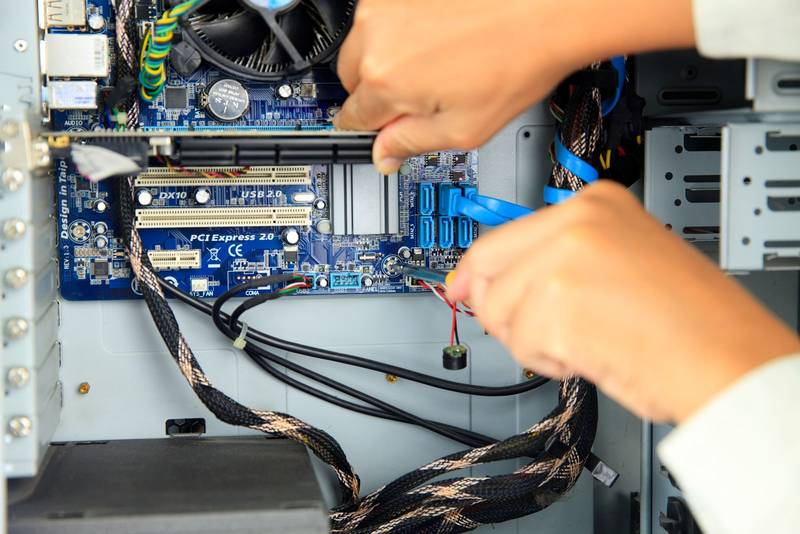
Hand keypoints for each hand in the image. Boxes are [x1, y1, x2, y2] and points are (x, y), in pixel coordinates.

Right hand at [335, 0, 695, 173]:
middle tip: (423, 101)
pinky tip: (440, 43)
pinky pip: (385, 22)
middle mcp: (376, 37)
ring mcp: (387, 6)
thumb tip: (384, 156)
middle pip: (353, 82)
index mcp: (385, 80)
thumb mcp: (462, 130)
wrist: (548, 11)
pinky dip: (401, 36)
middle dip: (379, 96)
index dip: (374, 132)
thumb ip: (411, 144)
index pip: (351, 120)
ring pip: (366, 49)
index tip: (387, 132)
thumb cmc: (515, 62)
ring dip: (388, 63)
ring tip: (439, 67)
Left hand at [448, 183, 799, 422]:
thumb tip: (496, 283)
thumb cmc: (689, 322)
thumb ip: (558, 261)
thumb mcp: (620, 262)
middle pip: (487, 270)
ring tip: (586, 340)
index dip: (474, 270)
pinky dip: (550, 361)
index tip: (460, 284)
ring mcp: (564, 257)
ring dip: (533, 341)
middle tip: (537, 331)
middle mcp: (577, 220)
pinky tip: (592, 352)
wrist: (728, 359)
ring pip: (500, 311)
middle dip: (498, 310)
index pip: (503, 234)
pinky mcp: (557, 301)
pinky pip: (521, 343)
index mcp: (596, 203)